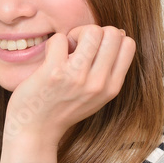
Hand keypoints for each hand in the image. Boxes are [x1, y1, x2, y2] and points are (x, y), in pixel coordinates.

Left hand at [0, 25, 134, 162]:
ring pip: (92, 31)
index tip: (93, 51)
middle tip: (77, 47)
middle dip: (94, 33)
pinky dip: (53, 43)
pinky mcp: (54, 73)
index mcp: (111, 88)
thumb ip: (109, 70)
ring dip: (75, 34)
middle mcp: (98, 83)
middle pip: (113, 33)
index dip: (109, 39)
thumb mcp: (96, 96)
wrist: (35, 131)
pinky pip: (60, 38)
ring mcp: (77, 78)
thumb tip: (121, 34)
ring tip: (65, 50)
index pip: (128, 44)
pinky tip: (49, 58)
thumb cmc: (63, 108)